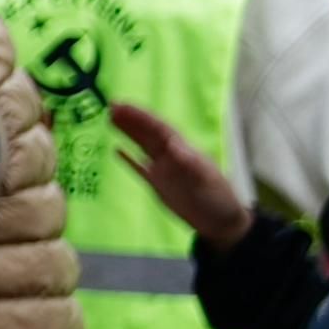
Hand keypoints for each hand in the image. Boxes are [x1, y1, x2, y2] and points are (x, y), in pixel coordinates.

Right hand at [108, 102, 252, 246]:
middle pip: (148, 133)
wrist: (219, 222)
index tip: (124, 106)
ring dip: (127, 132)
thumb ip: (189, 162)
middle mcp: (171, 155)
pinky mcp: (157, 184)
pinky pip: (139, 167)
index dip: (142, 116)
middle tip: (111, 106)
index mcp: (183, 150)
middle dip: (131, 119)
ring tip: (109, 119)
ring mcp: (163, 169)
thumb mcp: (206, 179)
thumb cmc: (217, 199)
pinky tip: (117, 150)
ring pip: (142, 145)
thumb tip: (172, 145)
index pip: (159, 128)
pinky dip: (128, 158)